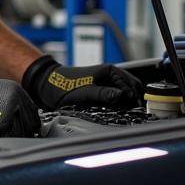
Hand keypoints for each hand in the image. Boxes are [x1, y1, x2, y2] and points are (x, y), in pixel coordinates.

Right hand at [0, 69, 40, 148]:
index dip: (25, 126)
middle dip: (14, 134)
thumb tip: (25, 124)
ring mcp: (4, 122)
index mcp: (17, 94)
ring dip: (2, 140)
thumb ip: (13, 107)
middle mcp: (14, 107)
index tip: (16, 129)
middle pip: (26, 131)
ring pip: (13, 140)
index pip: (34, 118)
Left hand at [21, 55, 142, 109]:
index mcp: (109, 70)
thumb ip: (104, 94)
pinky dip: (120, 102)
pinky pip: (117, 94)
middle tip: (135, 114)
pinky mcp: (102, 87)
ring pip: (126, 91)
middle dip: (135, 99)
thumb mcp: (85, 93)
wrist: (49, 86)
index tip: (136, 110)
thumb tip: (123, 96)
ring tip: (128, 113)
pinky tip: (118, 110)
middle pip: (132, 87)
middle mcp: (110, 73)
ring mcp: (107, 80)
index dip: (134, 98)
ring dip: (128, 101)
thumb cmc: (64, 87)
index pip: (131, 85)